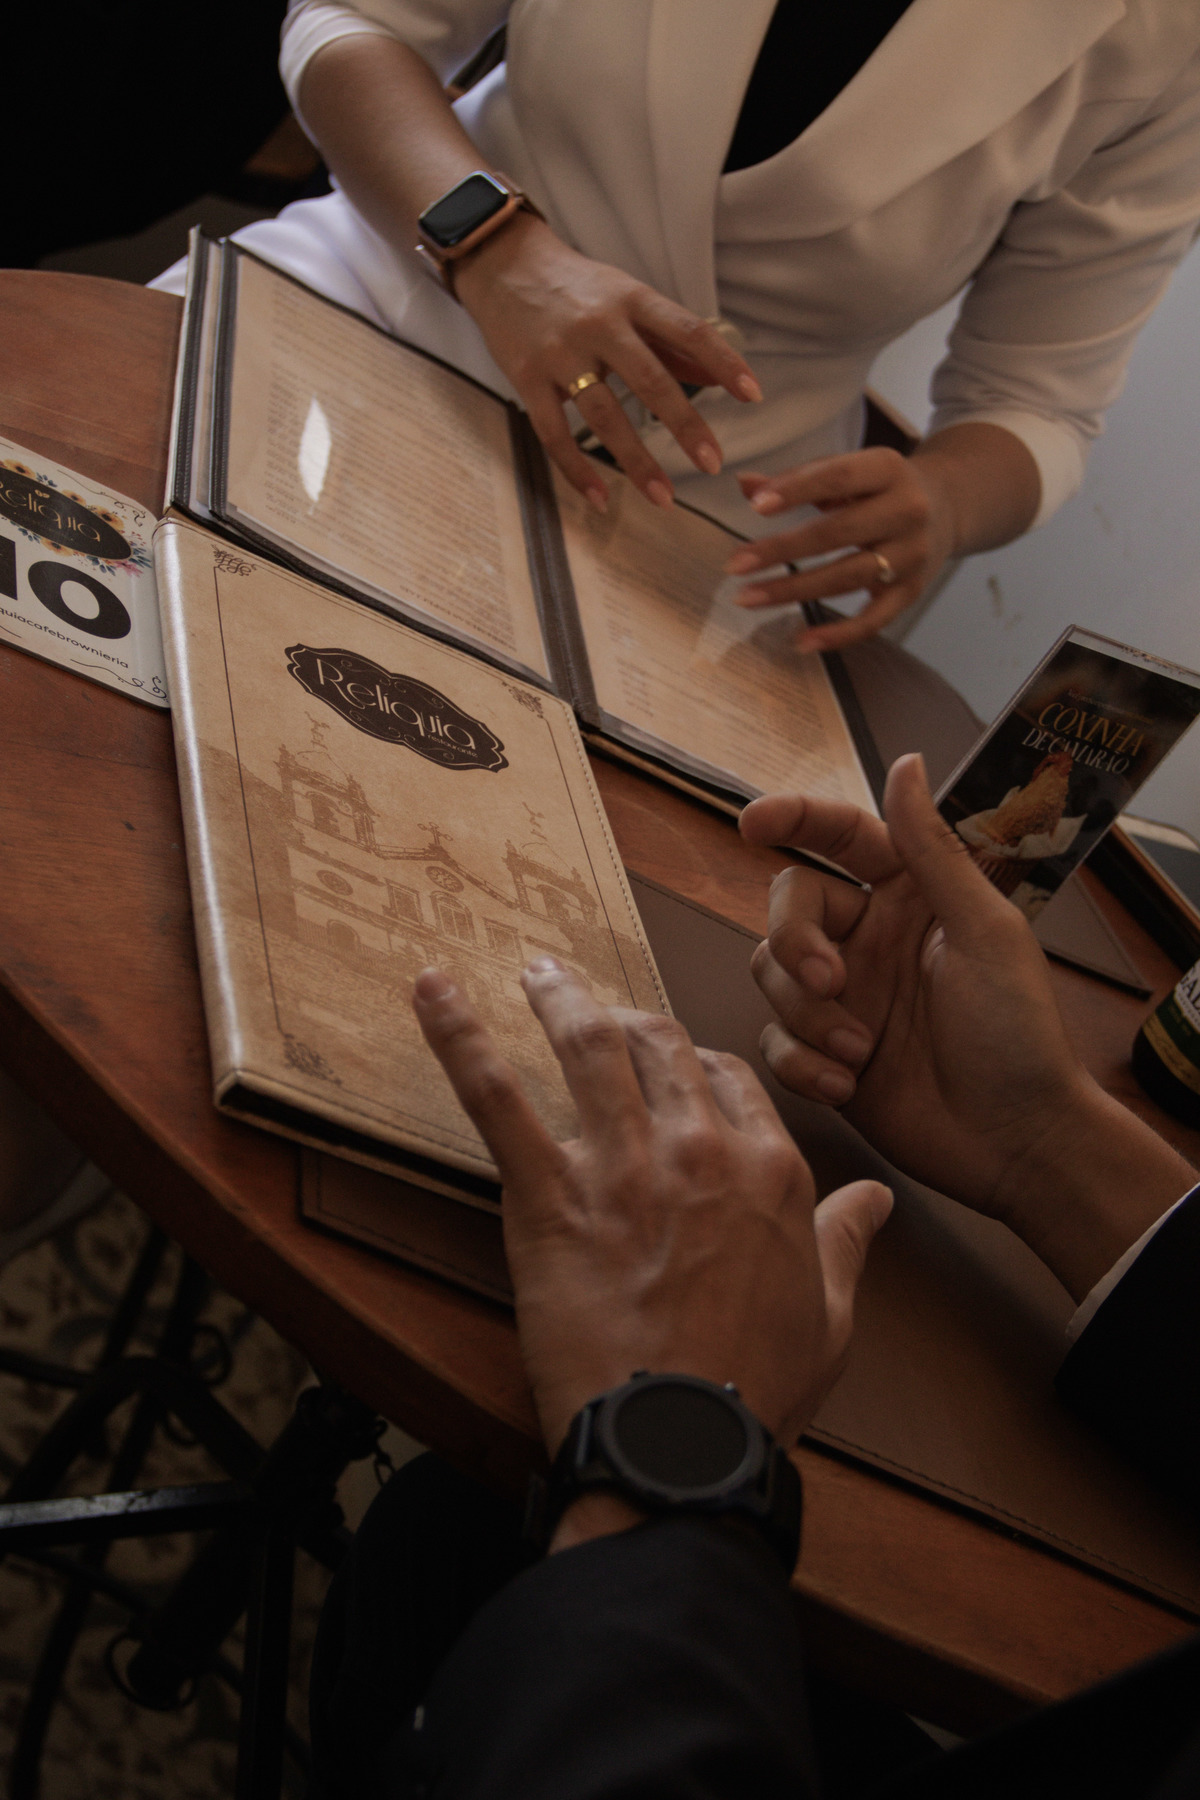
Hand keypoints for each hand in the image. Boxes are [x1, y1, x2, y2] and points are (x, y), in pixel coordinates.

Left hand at [413, 957, 890, 1463]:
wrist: (682, 1447)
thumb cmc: (755, 1392)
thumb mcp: (833, 1317)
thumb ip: (847, 1242)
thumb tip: (876, 1200)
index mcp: (770, 1170)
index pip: (728, 1077)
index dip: (695, 1063)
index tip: (672, 1063)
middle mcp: (699, 1150)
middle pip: (661, 1046)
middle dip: (628, 1017)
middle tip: (594, 1006)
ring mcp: (622, 1167)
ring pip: (590, 1049)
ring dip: (559, 996)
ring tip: (537, 970)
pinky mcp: (549, 1198)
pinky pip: (498, 1101)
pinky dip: (459, 1038)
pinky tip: (433, 993)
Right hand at [454, 214, 761, 510]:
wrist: (503, 265)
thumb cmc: (577, 288)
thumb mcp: (629, 300)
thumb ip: (674, 341)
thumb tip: (721, 380)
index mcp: (632, 300)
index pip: (688, 330)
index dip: (724, 361)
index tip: (753, 394)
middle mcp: (599, 325)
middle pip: (649, 379)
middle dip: (685, 424)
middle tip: (713, 463)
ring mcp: (560, 354)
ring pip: (604, 415)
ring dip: (636, 461)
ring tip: (665, 498)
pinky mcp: (527, 379)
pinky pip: (554, 434)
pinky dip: (576, 470)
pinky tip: (600, 499)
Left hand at [723, 449, 954, 652]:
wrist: (947, 507)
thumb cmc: (879, 488)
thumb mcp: (847, 471)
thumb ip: (797, 478)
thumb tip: (746, 485)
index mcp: (888, 469)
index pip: (839, 476)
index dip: (798, 490)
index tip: (757, 507)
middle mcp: (907, 510)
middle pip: (839, 532)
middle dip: (782, 550)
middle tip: (736, 565)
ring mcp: (912, 554)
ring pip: (848, 576)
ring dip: (794, 590)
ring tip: (748, 598)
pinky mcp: (912, 591)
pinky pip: (874, 620)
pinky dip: (838, 634)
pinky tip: (802, 641)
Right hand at [740, 754, 1195, 1299]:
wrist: (1016, 1139)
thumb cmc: (1017, 1033)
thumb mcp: (984, 932)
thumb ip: (933, 851)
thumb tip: (905, 763)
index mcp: (910, 896)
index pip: (840, 836)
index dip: (795, 817)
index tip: (754, 821)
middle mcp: (868, 938)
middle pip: (787, 907)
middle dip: (795, 942)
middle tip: (832, 981)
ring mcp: (843, 997)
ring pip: (770, 974)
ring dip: (807, 1014)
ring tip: (861, 1051)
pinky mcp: (823, 1054)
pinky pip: (774, 1040)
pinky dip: (802, 1062)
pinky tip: (848, 1084)